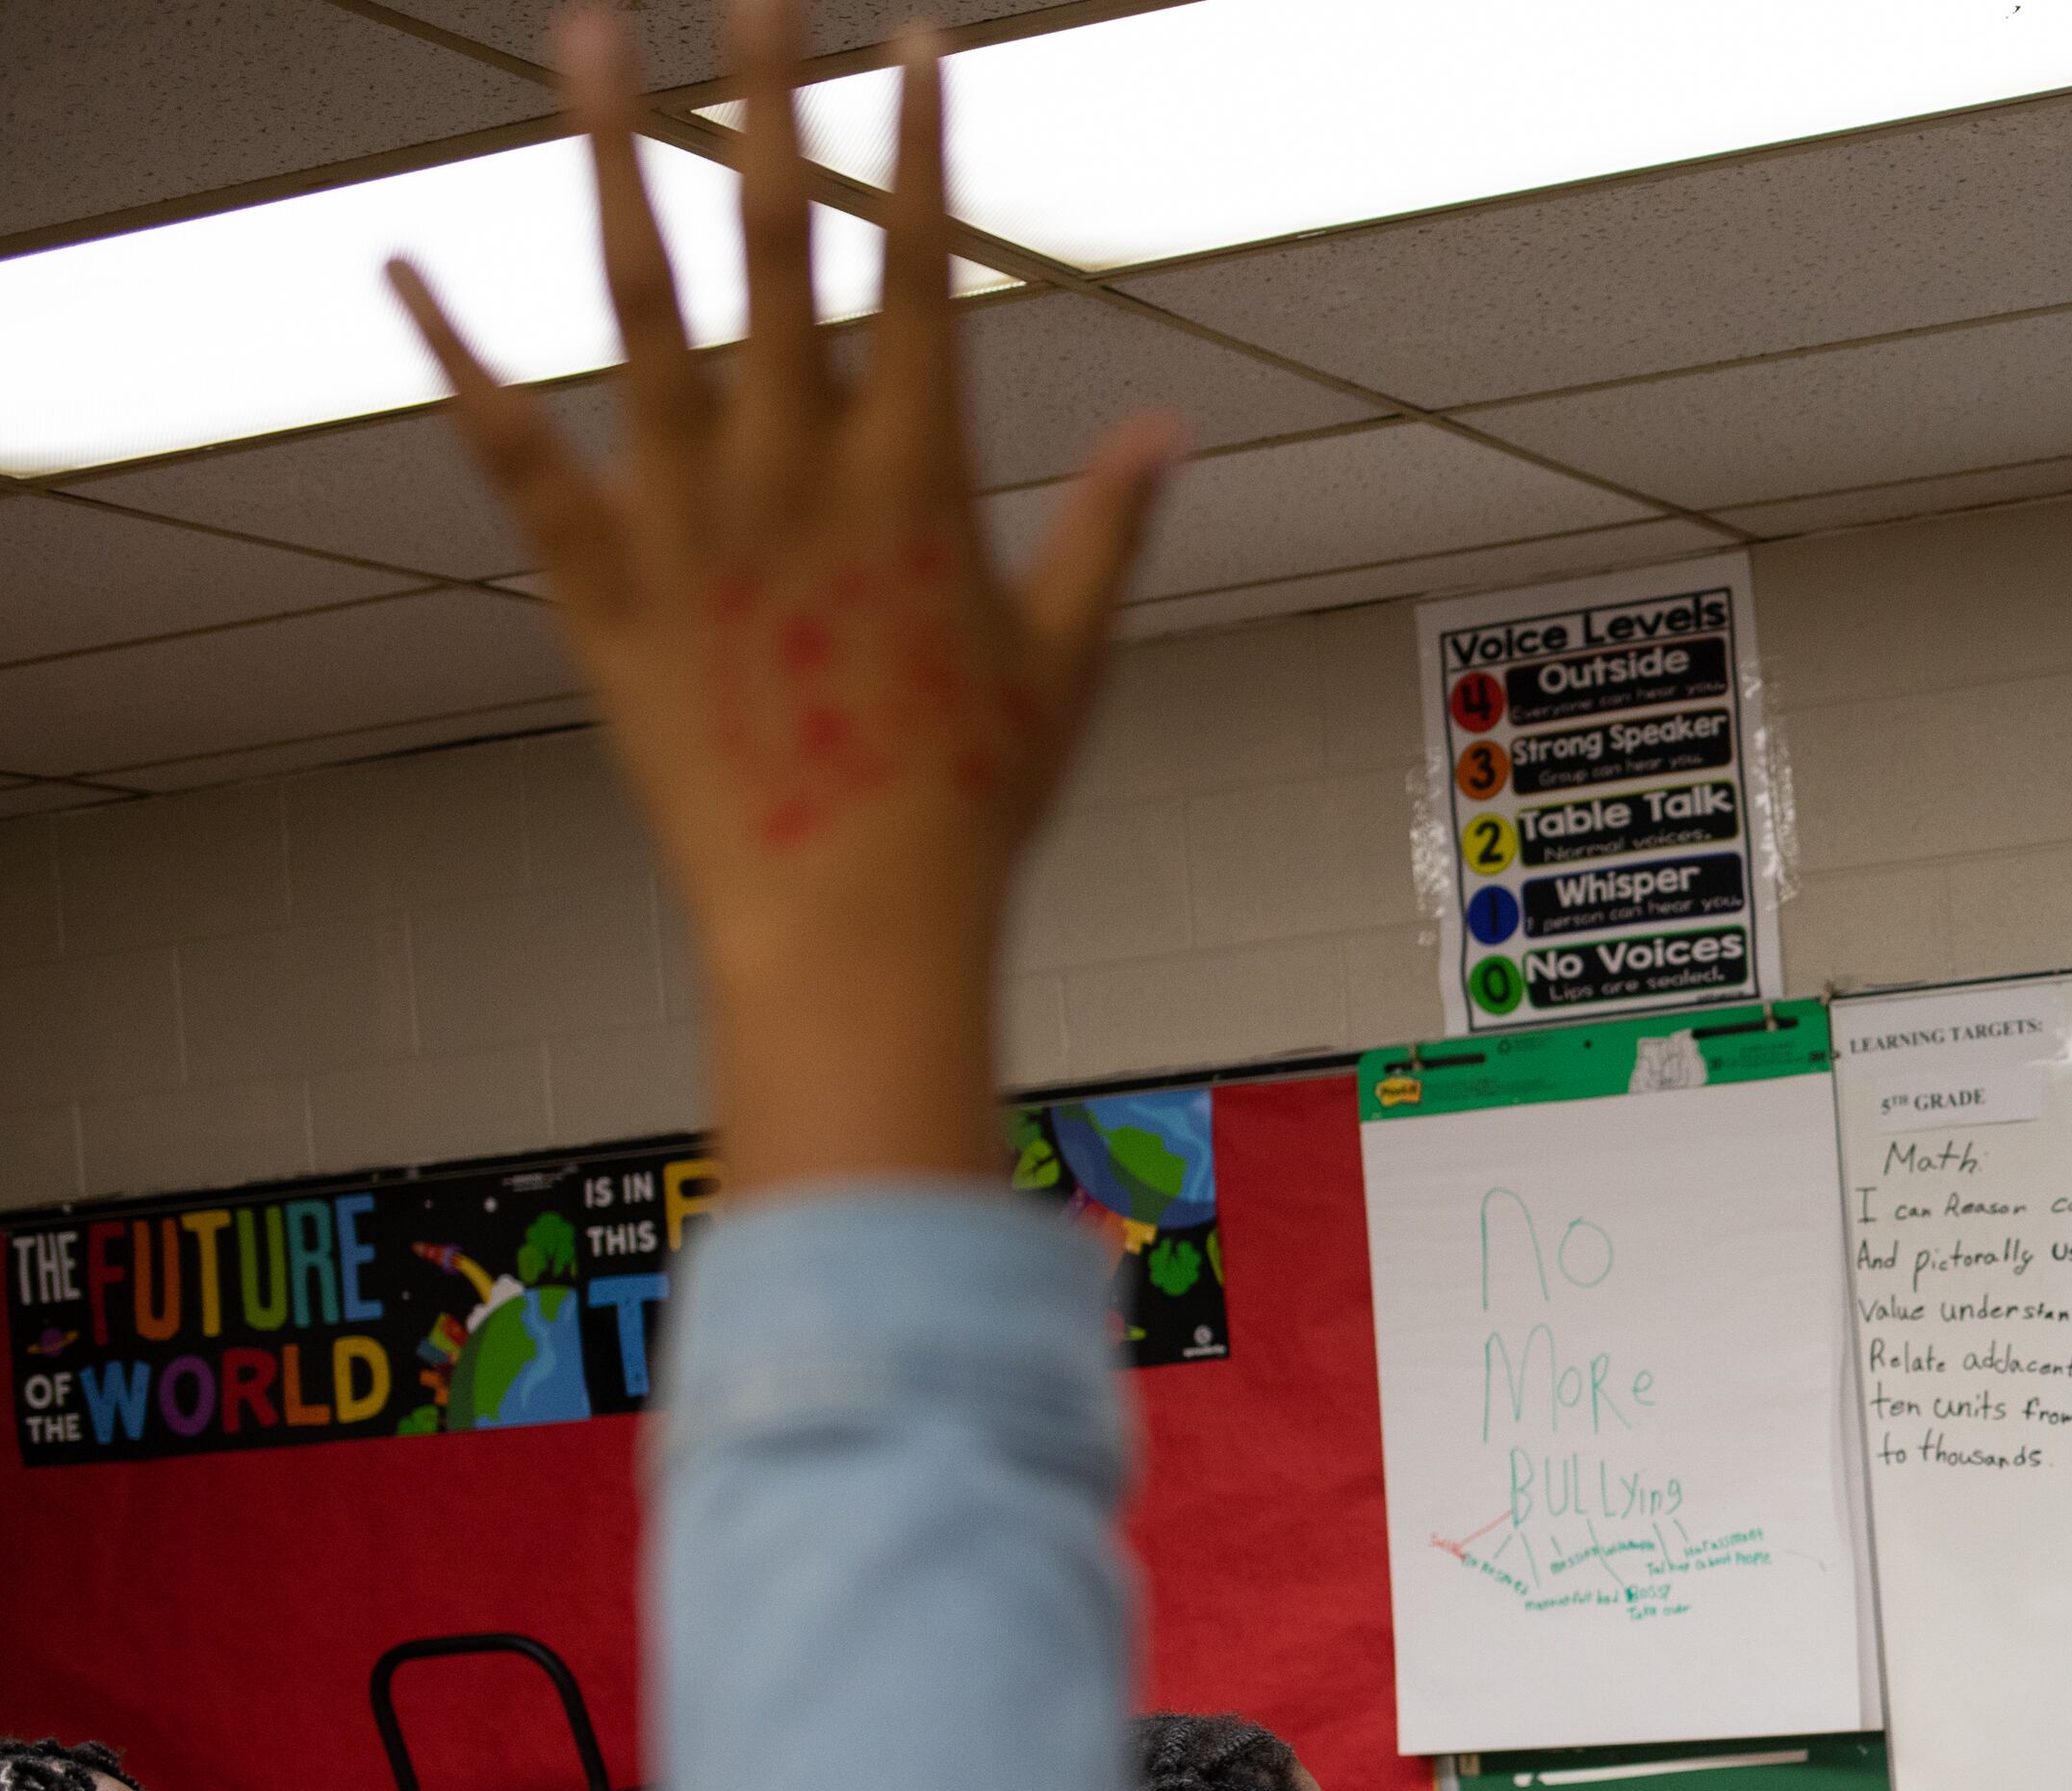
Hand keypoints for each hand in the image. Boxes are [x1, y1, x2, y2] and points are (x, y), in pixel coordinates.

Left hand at [389, 0, 1178, 1198]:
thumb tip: (1164, 429)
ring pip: (637, 303)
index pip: (919, 269)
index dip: (916, 147)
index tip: (913, 40)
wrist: (848, 923)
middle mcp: (794, 471)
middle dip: (762, 101)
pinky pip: (513, 451)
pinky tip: (409, 267)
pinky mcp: (601, 584)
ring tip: (587, 39)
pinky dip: (455, 358)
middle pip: (772, 244)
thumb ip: (1106, 530)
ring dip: (609, 159)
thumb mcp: (1062, 661)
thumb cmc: (967, 807)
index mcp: (917, 481)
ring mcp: (687, 519)